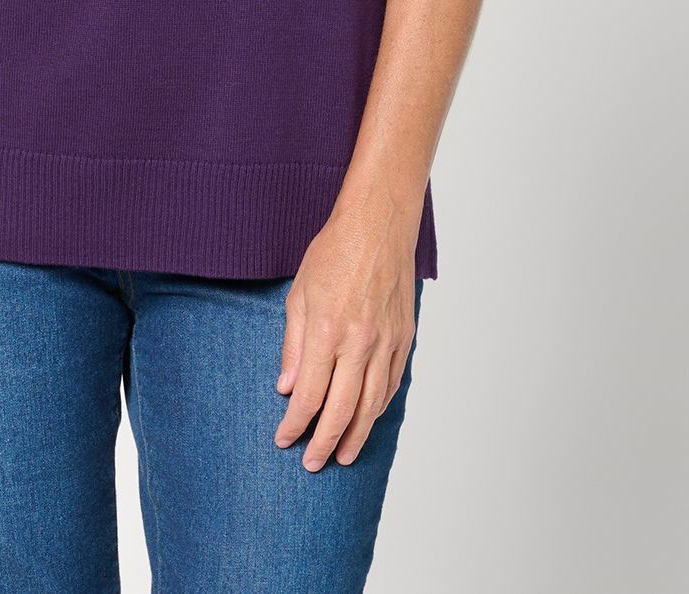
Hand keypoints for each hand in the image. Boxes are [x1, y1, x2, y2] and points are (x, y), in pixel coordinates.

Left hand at [274, 203, 419, 470]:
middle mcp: (359, 343)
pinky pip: (392, 384)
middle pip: (341, 411)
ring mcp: (386, 342)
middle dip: (324, 443)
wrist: (379, 225)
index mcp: (326, 331)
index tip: (283, 439)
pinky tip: (367, 419)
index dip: (294, 425)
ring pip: (372, 405)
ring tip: (343, 455)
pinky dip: (379, 408)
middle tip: (313, 463)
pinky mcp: (405, 338)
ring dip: (356, 435)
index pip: (309, 396)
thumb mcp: (299, 294)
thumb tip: (287, 388)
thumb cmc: (334, 253)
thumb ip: (293, 345)